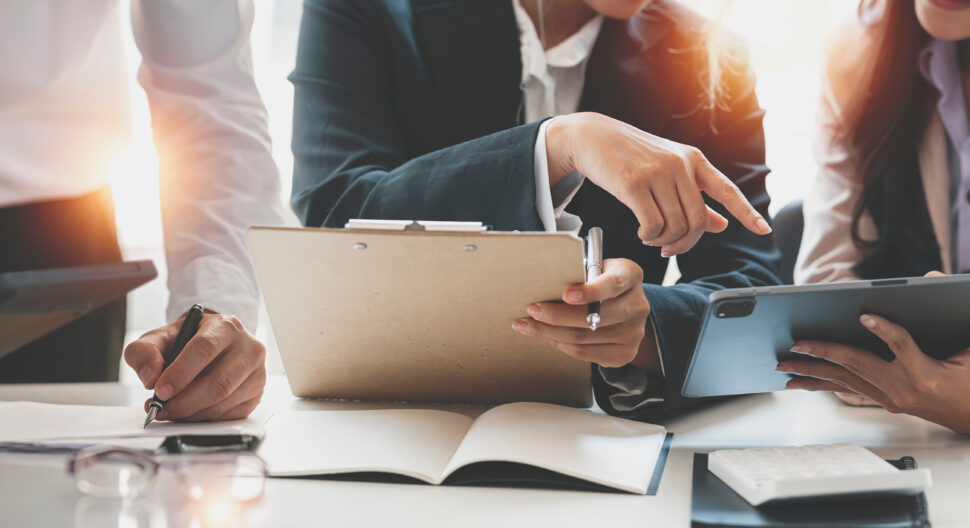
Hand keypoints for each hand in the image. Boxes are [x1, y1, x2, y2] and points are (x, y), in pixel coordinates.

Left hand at [124, 312, 266, 421]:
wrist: (213, 345)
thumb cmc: (187, 342)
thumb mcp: (161, 337)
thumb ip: (144, 351)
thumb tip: (150, 377)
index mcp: (226, 327)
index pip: (205, 348)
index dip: (181, 372)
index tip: (159, 391)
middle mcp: (249, 348)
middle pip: (219, 382)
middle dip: (185, 402)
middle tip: (161, 409)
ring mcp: (256, 373)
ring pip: (223, 402)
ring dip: (191, 413)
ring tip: (169, 411)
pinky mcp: (256, 394)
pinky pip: (228, 415)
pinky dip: (203, 418)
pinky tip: (189, 412)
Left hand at [511, 258, 660, 369]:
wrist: (624, 305)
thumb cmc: (600, 281)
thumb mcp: (595, 268)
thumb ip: (578, 273)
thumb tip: (541, 283)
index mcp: (630, 275)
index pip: (613, 284)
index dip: (589, 291)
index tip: (566, 294)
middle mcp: (638, 305)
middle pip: (593, 317)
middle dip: (557, 315)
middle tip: (531, 310)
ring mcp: (634, 333)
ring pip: (584, 337)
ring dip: (550, 332)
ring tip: (528, 325)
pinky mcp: (625, 354)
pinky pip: (586, 353)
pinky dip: (561, 344)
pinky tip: (547, 336)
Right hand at [546, 112, 771, 255]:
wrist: (591, 136)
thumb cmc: (629, 156)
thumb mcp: (666, 170)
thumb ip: (694, 196)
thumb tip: (722, 225)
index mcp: (693, 159)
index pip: (727, 189)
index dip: (746, 212)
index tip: (764, 230)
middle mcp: (680, 164)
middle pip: (698, 220)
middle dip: (685, 243)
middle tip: (669, 249)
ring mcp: (657, 172)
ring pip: (675, 226)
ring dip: (663, 241)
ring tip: (650, 237)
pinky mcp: (633, 183)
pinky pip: (652, 225)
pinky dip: (648, 237)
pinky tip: (641, 232)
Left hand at [777, 312, 969, 433]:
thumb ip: (955, 310)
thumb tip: (931, 277)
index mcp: (929, 374)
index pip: (902, 346)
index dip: (884, 330)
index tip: (865, 315)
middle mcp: (905, 389)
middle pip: (858, 365)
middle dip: (824, 353)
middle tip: (796, 344)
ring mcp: (893, 399)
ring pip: (845, 380)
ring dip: (812, 372)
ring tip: (783, 366)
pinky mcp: (887, 402)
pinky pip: (849, 389)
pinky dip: (823, 383)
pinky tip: (801, 382)